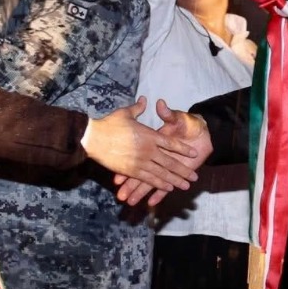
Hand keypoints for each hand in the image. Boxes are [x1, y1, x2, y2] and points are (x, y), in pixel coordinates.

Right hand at [84, 97, 203, 198]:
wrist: (93, 138)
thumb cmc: (109, 124)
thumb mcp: (125, 113)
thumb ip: (137, 109)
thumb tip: (145, 100)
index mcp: (149, 135)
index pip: (171, 143)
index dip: (183, 149)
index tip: (193, 153)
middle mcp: (148, 150)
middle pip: (170, 162)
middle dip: (183, 170)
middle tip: (194, 178)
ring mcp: (140, 162)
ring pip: (162, 174)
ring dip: (175, 181)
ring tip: (185, 186)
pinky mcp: (131, 171)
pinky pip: (148, 179)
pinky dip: (159, 184)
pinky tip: (168, 188)